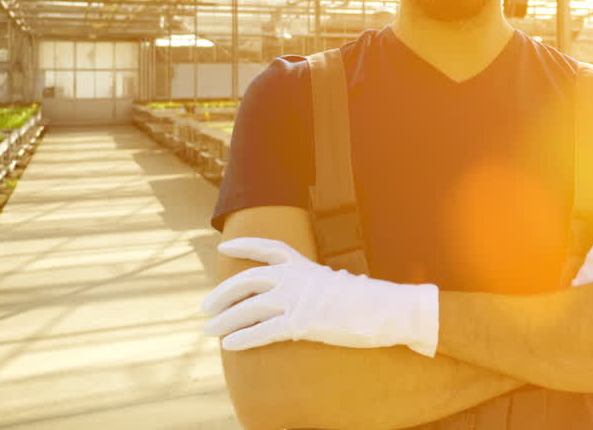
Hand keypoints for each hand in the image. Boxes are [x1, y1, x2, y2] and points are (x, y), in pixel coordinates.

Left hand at [201, 237, 438, 355]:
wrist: (386, 309)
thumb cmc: (366, 300)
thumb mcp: (335, 282)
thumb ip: (315, 284)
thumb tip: (306, 291)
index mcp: (305, 265)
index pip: (269, 248)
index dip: (244, 246)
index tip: (224, 246)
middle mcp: (296, 278)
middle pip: (247, 280)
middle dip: (223, 293)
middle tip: (206, 306)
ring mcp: (297, 300)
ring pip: (249, 308)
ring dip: (226, 319)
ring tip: (210, 330)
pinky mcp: (301, 323)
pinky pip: (263, 331)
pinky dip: (243, 338)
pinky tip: (230, 345)